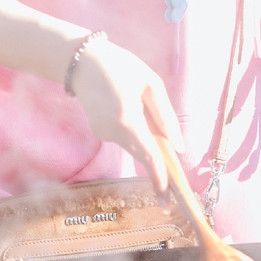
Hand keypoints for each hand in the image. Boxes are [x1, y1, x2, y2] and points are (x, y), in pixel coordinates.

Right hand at [70, 38, 184, 194]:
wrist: (82, 62)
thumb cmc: (121, 66)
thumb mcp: (150, 83)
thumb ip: (165, 115)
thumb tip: (177, 145)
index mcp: (128, 118)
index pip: (148, 156)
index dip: (159, 177)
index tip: (167, 198)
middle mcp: (112, 131)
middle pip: (141, 154)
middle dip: (156, 162)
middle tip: (171, 168)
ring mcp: (103, 133)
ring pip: (132, 145)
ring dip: (144, 139)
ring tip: (141, 108)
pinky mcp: (98, 132)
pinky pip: (122, 137)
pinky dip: (132, 131)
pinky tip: (127, 108)